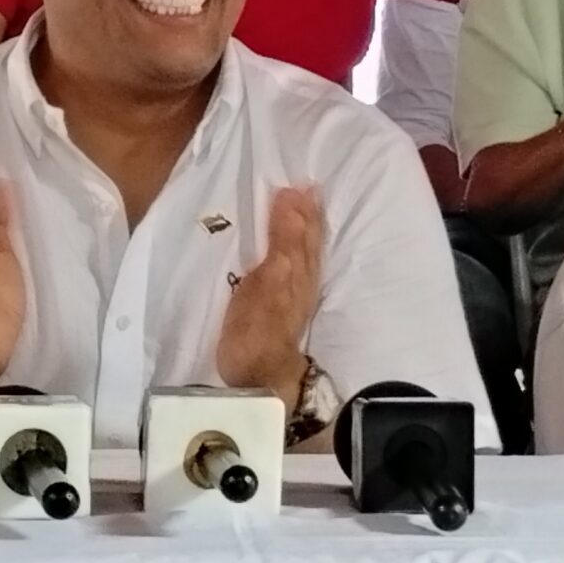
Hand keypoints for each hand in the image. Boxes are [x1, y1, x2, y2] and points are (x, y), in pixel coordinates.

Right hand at [215, 186, 323, 404]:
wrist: (261, 378)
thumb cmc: (256, 330)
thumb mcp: (265, 281)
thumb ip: (281, 244)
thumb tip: (292, 205)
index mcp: (296, 267)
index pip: (299, 231)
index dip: (297, 209)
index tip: (294, 184)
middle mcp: (302, 279)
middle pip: (307, 242)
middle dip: (306, 215)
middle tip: (306, 189)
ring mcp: (297, 296)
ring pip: (306, 255)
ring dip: (306, 230)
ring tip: (304, 209)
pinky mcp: (289, 310)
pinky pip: (300, 269)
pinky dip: (300, 252)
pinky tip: (294, 252)